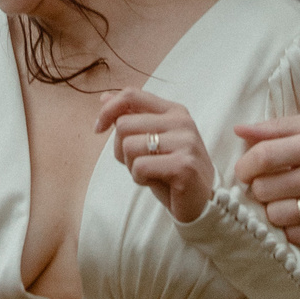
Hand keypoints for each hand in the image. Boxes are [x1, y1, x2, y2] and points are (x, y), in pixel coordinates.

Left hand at [94, 88, 213, 222]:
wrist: (201, 202)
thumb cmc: (171, 172)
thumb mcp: (149, 141)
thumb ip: (131, 119)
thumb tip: (103, 98)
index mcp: (174, 111)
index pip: (131, 95)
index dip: (108, 110)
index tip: (98, 129)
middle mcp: (182, 122)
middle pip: (124, 124)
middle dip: (120, 149)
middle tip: (138, 163)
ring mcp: (185, 143)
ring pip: (129, 146)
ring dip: (131, 166)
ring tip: (150, 173)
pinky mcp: (183, 165)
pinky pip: (139, 167)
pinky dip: (139, 179)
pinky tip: (156, 182)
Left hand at [232, 112, 299, 247]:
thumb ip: (279, 127)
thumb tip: (240, 131)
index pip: (265, 155)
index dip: (246, 165)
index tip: (245, 171)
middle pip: (265, 188)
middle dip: (261, 188)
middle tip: (272, 185)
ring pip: (276, 215)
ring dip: (275, 210)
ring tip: (290, 201)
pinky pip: (295, 235)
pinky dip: (293, 228)